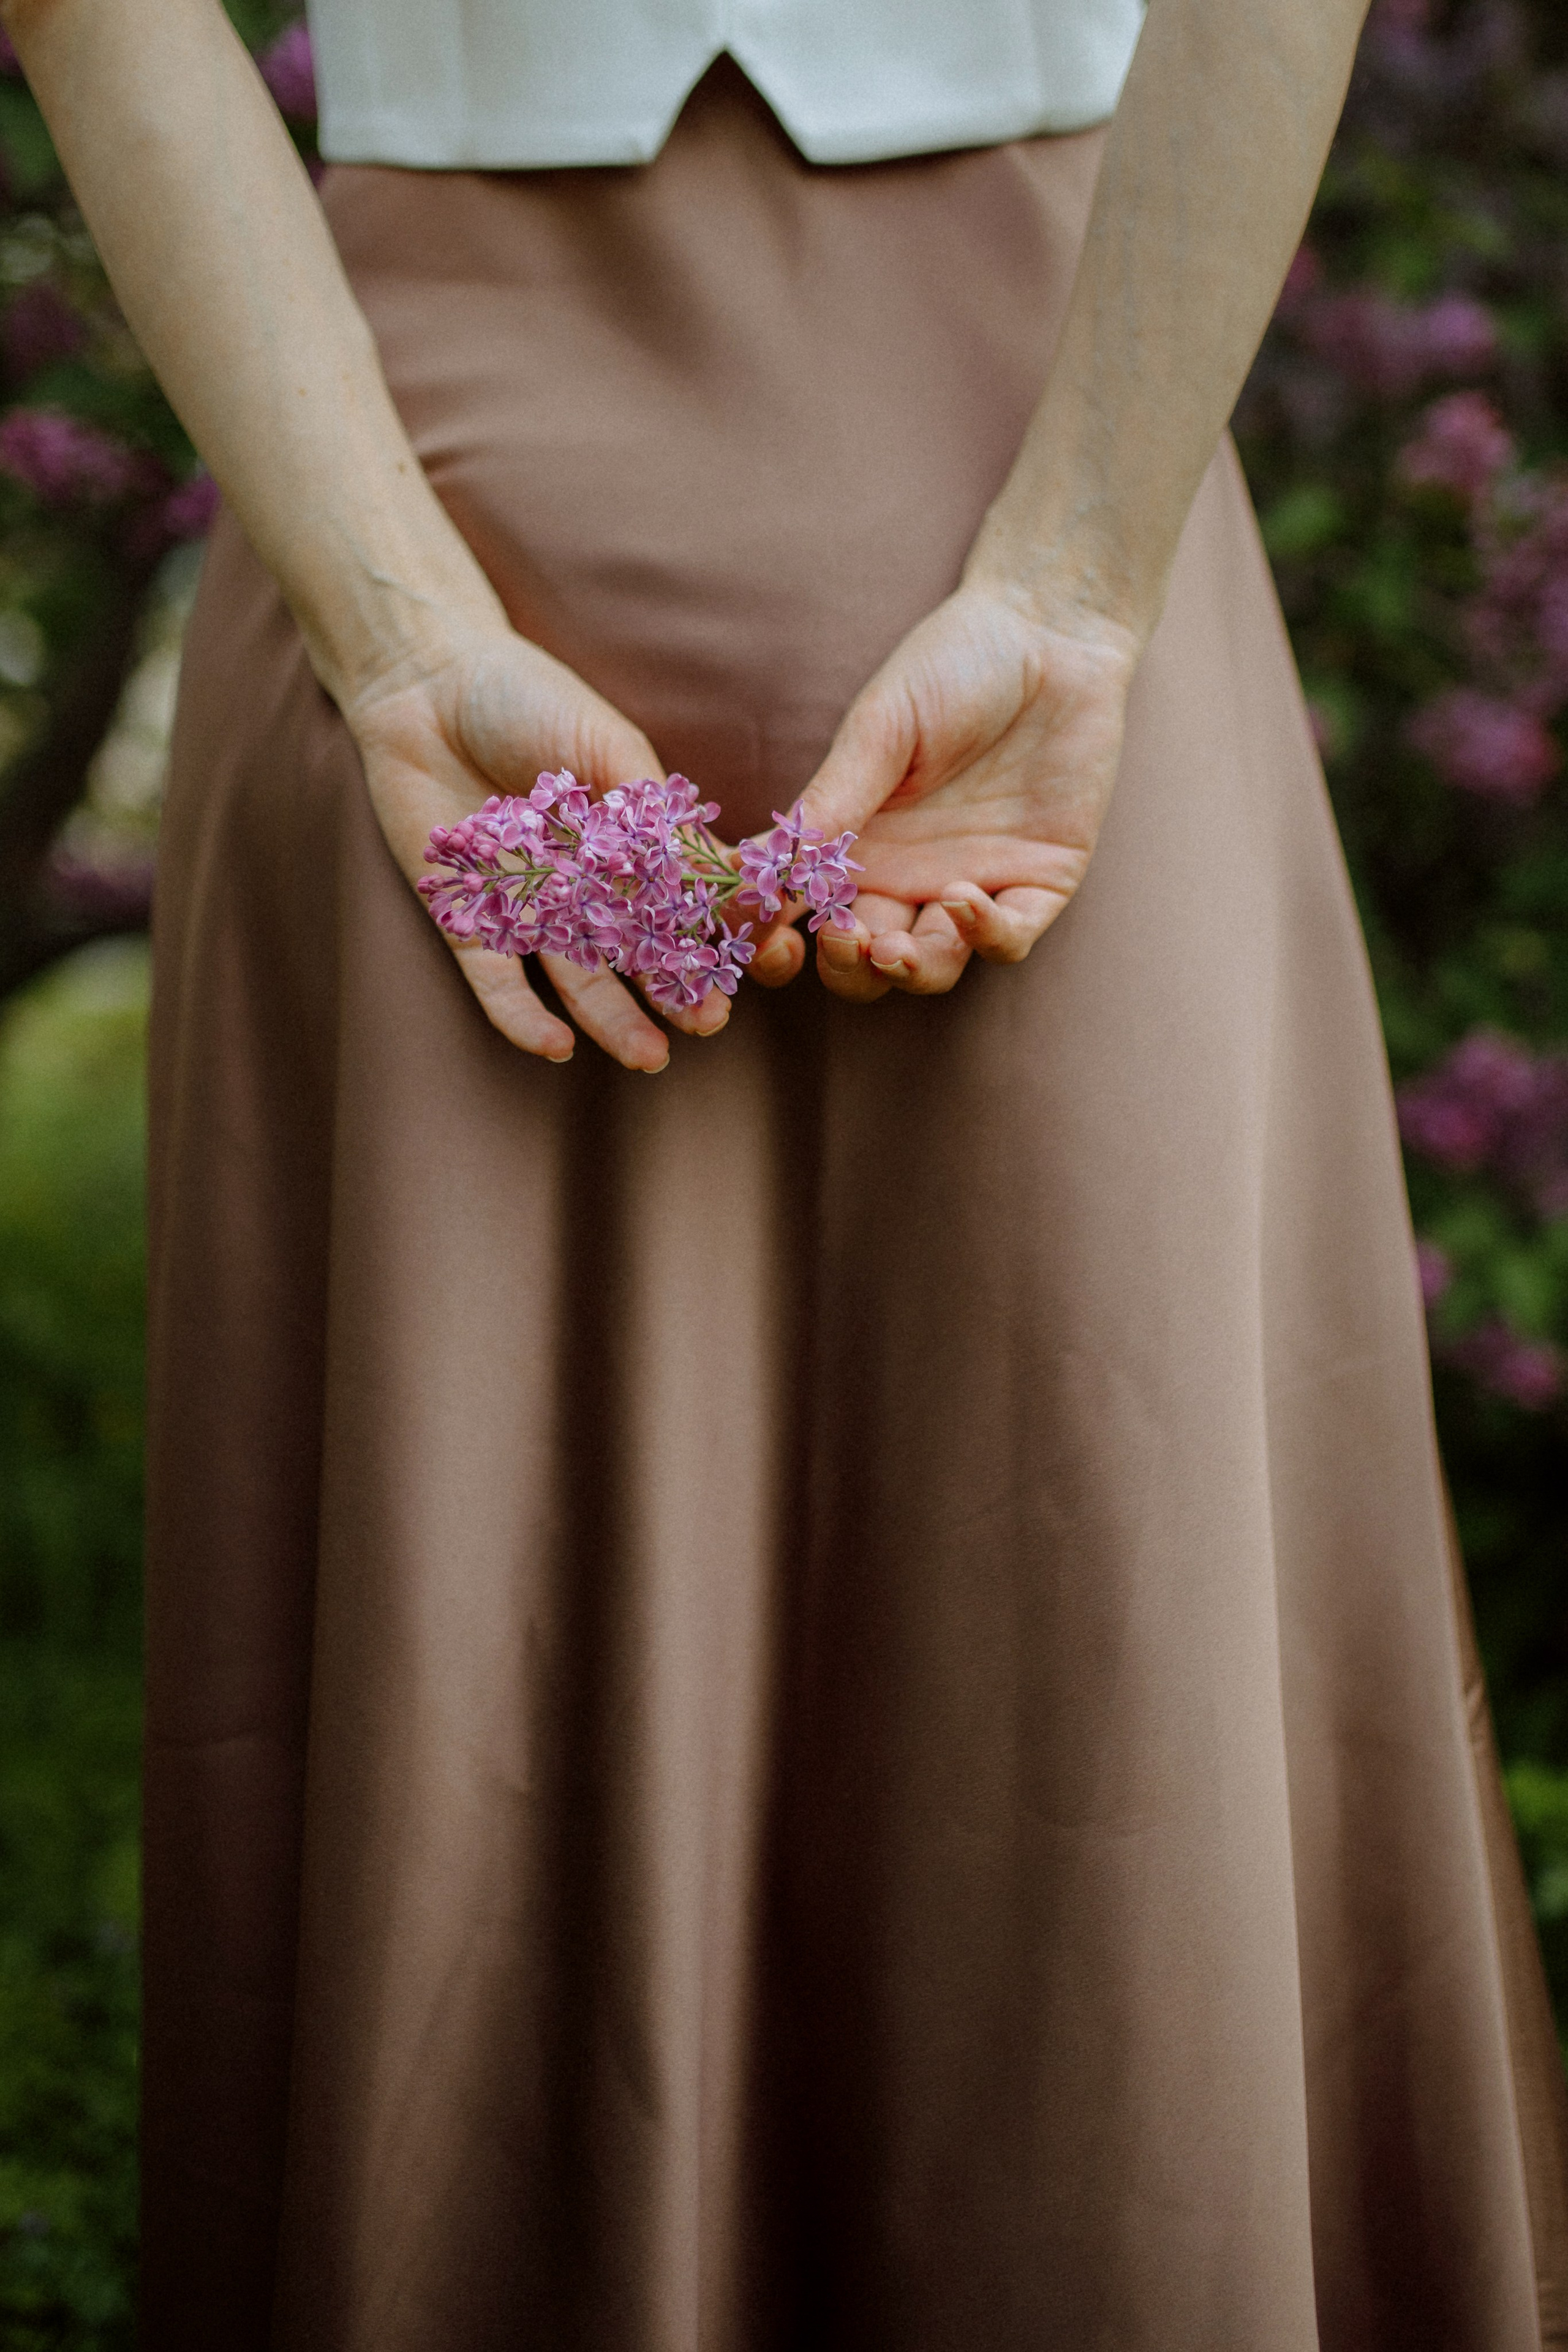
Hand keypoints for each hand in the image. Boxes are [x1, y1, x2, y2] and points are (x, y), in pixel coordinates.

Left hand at [346, 629, 731, 1070]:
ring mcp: (529, 908)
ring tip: (650, 1055)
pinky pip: (496, 982)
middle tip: (707, 1024)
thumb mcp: (604, 740)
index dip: (713, 938)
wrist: (426, 684)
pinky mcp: (467, 921)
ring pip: (577, 980)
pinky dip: (523, 1018)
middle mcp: (585, 887)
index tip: (747, 966)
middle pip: (636, 955)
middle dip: (674, 993)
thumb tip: (699, 870)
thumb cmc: (524, 697)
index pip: (680, 905)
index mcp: (627, 846)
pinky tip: (557, 1046)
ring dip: (613, 1021)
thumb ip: (648, 804)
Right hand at [770, 581, 1140, 1001]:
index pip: (805, 920)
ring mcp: (972, 885)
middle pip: (864, 965)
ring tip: (896, 945)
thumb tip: (759, 869)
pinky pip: (1009, 940)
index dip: (779, 945)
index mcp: (856, 845)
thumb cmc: (954, 666)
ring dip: (909, 971)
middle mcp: (908, 878)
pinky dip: (985, 938)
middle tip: (844, 939)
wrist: (1050, 632)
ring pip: (934, 969)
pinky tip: (964, 900)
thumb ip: (830, 800)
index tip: (769, 937)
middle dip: (847, 969)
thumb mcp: (880, 728)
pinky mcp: (1040, 883)